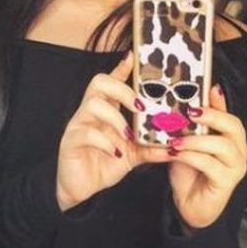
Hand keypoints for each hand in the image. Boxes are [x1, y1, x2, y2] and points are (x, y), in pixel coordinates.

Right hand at [56, 52, 168, 210]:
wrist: (81, 189)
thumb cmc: (104, 164)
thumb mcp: (133, 155)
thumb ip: (151, 147)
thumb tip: (176, 144)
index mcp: (106, 110)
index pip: (111, 81)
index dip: (121, 68)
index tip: (134, 58)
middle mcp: (90, 112)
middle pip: (99, 83)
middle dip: (122, 90)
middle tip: (141, 107)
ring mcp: (78, 125)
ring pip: (92, 105)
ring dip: (115, 118)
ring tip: (129, 135)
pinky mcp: (70, 141)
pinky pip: (86, 133)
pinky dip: (105, 142)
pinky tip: (115, 154)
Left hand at [165, 85, 246, 228]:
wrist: (189, 204)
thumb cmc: (190, 173)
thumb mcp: (187, 143)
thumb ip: (189, 125)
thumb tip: (181, 102)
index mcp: (231, 138)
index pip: (229, 114)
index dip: (219, 101)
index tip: (206, 90)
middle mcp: (239, 150)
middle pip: (233, 126)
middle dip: (211, 116)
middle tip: (190, 113)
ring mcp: (236, 167)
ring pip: (222, 145)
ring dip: (196, 140)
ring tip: (175, 140)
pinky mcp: (227, 182)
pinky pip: (209, 164)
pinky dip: (190, 156)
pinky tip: (175, 154)